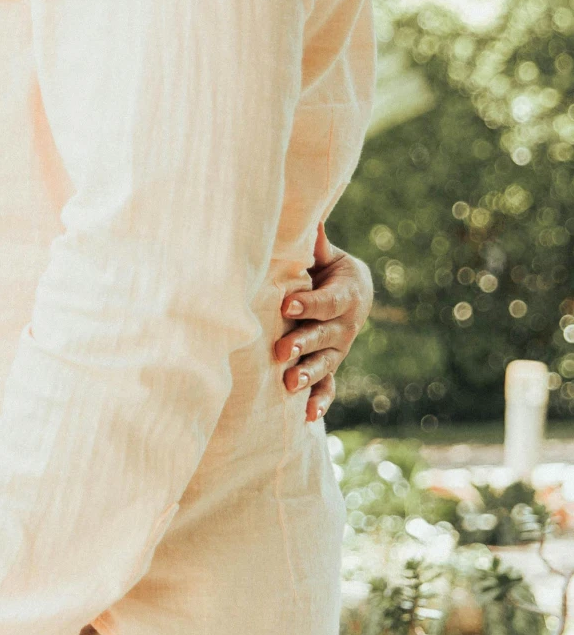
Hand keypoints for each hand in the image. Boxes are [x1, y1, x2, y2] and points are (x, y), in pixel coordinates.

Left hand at [274, 223, 373, 422]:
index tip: (286, 304)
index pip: (327, 301)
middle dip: (303, 343)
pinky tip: (308, 417)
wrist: (353, 293)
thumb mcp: (328, 257)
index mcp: (346, 296)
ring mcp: (338, 350)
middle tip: (281, 350)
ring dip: (308, 375)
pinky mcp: (331, 366)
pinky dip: (320, 401)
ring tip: (289, 384)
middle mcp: (345, 326)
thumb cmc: (330, 270)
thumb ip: (316, 245)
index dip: (309, 304)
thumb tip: (308, 216)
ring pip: (325, 364)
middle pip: (324, 336)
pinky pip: (329, 386)